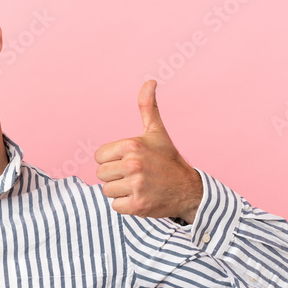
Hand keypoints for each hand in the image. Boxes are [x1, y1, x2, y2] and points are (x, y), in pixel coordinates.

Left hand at [94, 80, 202, 222]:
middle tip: (136, 175)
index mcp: (132, 145)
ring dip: (120, 191)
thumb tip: (150, 81)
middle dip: (115, 176)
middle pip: (101, 174)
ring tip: (139, 186)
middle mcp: (133, 164)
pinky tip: (141, 197)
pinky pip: (115, 206)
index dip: (112, 160)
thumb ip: (147, 107)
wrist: (189, 189)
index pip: (99, 156)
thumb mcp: (156, 132)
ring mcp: (135, 186)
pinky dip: (126, 205)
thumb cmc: (168, 160)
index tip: (129, 161)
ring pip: (107, 191)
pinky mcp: (137, 205)